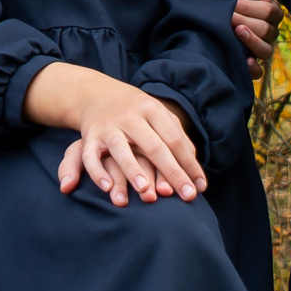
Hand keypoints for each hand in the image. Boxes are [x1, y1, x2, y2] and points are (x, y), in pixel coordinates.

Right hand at [25, 62, 205, 205]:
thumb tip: (194, 169)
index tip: (200, 187)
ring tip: (146, 192)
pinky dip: (97, 171)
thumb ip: (176, 138)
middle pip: (155, 146)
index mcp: (152, 110)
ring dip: (133, 170)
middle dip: (172, 172)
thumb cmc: (136, 112)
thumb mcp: (158, 116)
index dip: (189, 163)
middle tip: (188, 196)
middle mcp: (131, 117)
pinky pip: (90, 156)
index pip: (175, 139)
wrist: (96, 94)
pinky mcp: (90, 137)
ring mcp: (109, 126)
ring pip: (121, 149)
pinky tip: (107, 187)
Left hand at [233, 0, 282, 78]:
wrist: (220, 13)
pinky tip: (246, 61)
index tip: (233, 3)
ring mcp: (262, 49)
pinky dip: (254, 68)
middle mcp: (270, 33)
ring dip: (252, 41)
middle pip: (266, 30)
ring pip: (265, 50)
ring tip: (237, 31)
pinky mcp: (252, 64)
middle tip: (229, 16)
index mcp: (272, 14)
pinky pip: (259, 71)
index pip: (269, 11)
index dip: (251, 7)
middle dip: (245, 21)